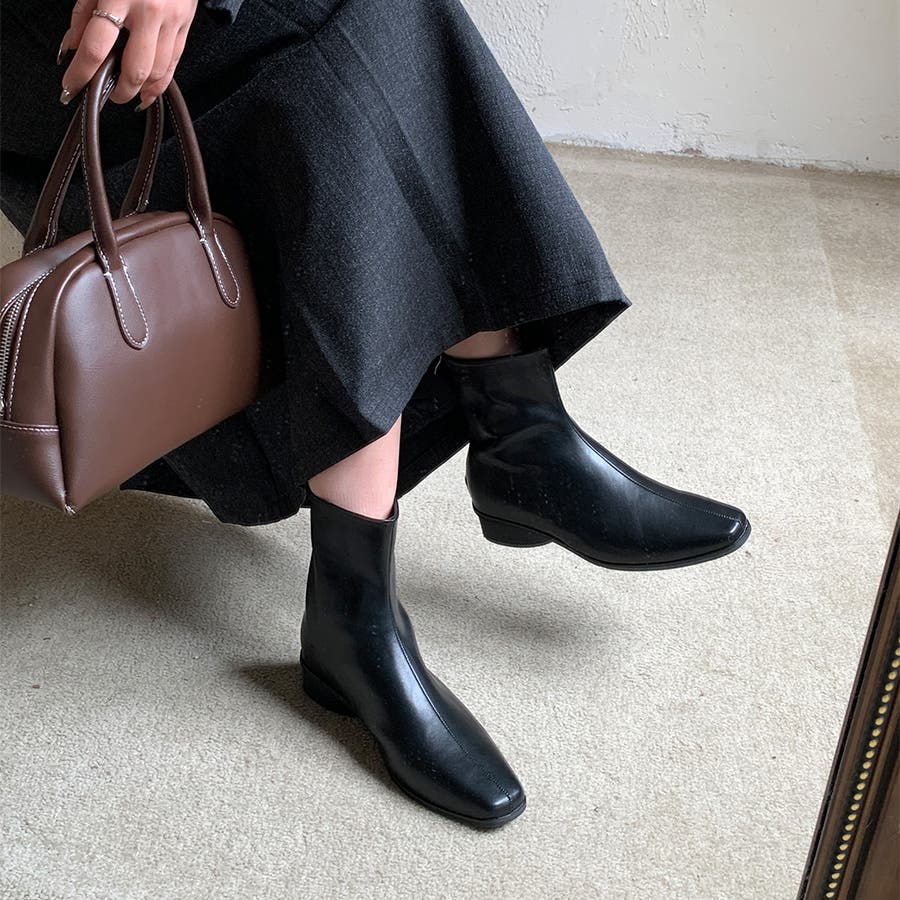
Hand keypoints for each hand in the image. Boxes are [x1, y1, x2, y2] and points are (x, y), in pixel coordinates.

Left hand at [58, 0, 198, 109]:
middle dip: (117, 91)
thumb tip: (72, 48)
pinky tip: (147, 93)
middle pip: (134, 70)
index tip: (70, 87)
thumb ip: (83, 14)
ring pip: (157, 73)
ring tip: (125, 95)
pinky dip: (159, 85)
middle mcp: (148, 13)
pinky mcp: (185, 28)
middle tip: (104, 94)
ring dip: (139, 91)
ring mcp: (171, 22)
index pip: (96, 46)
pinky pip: (173, 66)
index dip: (81, 73)